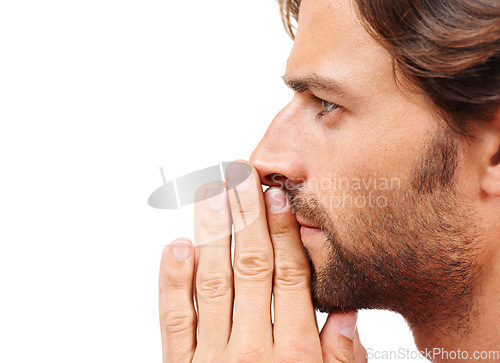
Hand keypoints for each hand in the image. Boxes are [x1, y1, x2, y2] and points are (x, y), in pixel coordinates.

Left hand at [159, 161, 366, 361]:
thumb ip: (341, 360)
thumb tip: (345, 313)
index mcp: (293, 355)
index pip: (288, 276)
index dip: (282, 232)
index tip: (276, 196)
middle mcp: (251, 348)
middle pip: (249, 266)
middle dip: (246, 216)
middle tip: (240, 175)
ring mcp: (210, 358)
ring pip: (212, 280)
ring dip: (211, 232)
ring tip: (211, 193)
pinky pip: (173, 319)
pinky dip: (172, 280)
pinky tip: (176, 246)